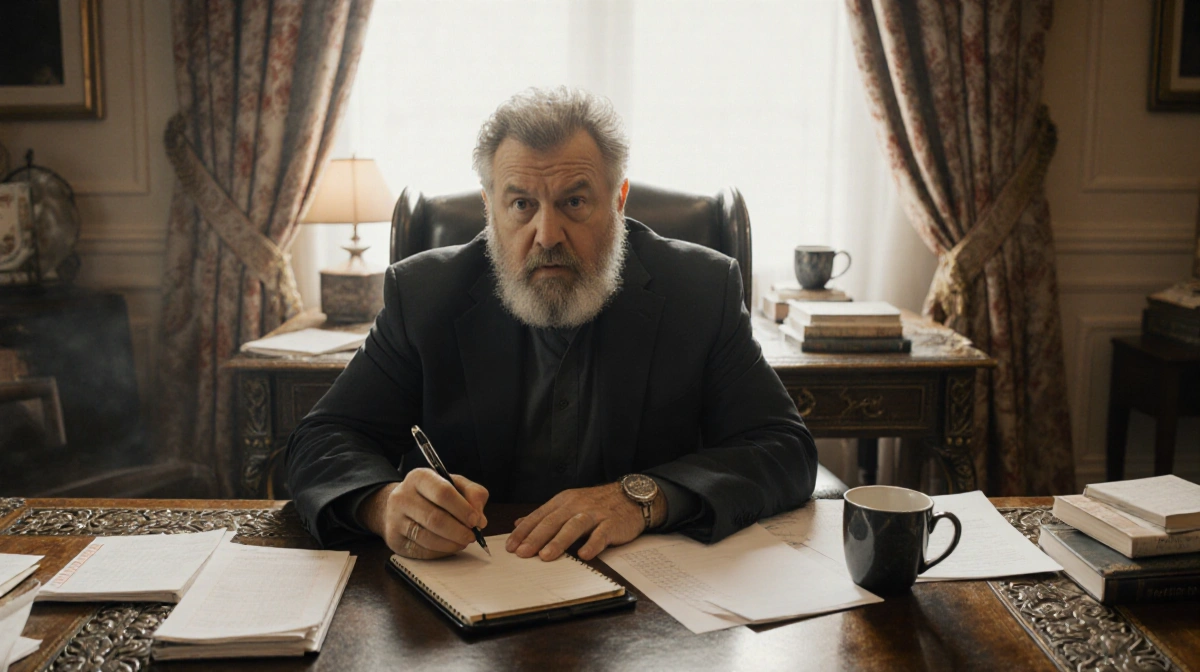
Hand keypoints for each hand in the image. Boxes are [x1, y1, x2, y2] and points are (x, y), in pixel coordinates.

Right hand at [359, 468, 488, 559]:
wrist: (401, 505)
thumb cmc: (433, 494)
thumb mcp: (455, 484)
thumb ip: (473, 494)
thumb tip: (480, 520)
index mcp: (419, 477)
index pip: (443, 493)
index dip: (463, 509)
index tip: (476, 520)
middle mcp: (402, 496)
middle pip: (435, 518)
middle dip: (459, 531)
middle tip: (472, 536)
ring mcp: (395, 519)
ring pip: (427, 537)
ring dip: (451, 544)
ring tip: (463, 542)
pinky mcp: (394, 540)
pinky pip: (421, 551)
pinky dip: (440, 552)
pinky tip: (449, 546)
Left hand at [505, 483, 654, 561]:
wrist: (630, 497)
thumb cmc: (597, 505)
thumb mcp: (568, 505)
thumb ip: (545, 516)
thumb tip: (518, 524)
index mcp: (563, 501)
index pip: (539, 516)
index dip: (524, 531)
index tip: (511, 546)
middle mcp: (576, 506)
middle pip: (553, 521)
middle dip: (536, 538)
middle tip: (522, 553)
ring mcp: (595, 514)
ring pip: (574, 526)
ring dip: (559, 541)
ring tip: (546, 556)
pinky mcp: (612, 523)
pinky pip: (601, 534)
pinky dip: (592, 544)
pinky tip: (584, 555)